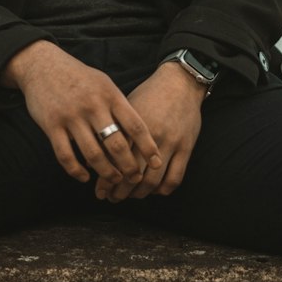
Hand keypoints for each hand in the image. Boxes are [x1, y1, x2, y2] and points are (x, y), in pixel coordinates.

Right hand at [2, 41, 162, 186]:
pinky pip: (66, 156)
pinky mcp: (51, 125)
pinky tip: (85, 177)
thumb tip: (139, 134)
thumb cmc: (79, 78)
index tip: (157, 163)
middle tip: (135, 178)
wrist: (43, 65)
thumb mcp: (104, 84)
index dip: (148, 147)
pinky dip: (76, 171)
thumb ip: (119, 106)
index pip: (135, 125)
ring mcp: (71, 116)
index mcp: (110, 95)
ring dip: (106, 172)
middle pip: (116, 144)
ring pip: (93, 154)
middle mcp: (93, 106)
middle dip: (129, 167)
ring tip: (114, 180)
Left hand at [98, 61, 205, 201]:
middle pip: (132, 174)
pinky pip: (175, 177)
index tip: (100, 192)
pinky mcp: (186, 147)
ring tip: (132, 197)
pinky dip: (163, 189)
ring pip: (152, 180)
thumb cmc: (149, 95)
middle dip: (120, 191)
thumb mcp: (126, 107)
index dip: (106, 180)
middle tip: (113, 198)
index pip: (114, 161)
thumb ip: (113, 130)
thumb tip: (96, 155)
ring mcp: (170, 143)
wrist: (180, 82)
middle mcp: (149, 136)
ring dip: (140, 194)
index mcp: (131, 126)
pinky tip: (155, 191)